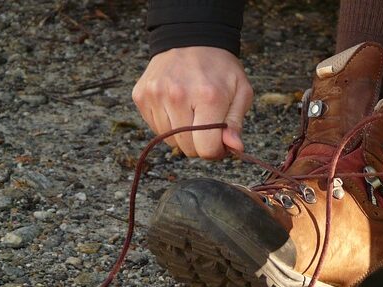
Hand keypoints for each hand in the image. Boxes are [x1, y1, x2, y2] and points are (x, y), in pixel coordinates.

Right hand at [132, 47, 253, 158]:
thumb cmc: (220, 69)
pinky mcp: (141, 95)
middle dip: (199, 143)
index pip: (206, 148)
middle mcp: (177, 96)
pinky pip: (155, 128)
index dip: (215, 151)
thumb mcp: (241, 91)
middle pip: (187, 148)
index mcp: (208, 97)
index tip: (219, 141)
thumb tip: (234, 148)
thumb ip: (236, 123)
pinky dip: (167, 124)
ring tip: (191, 112)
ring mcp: (156, 95)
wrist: (192, 38)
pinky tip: (177, 106)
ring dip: (182, 134)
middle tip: (206, 124)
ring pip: (170, 140)